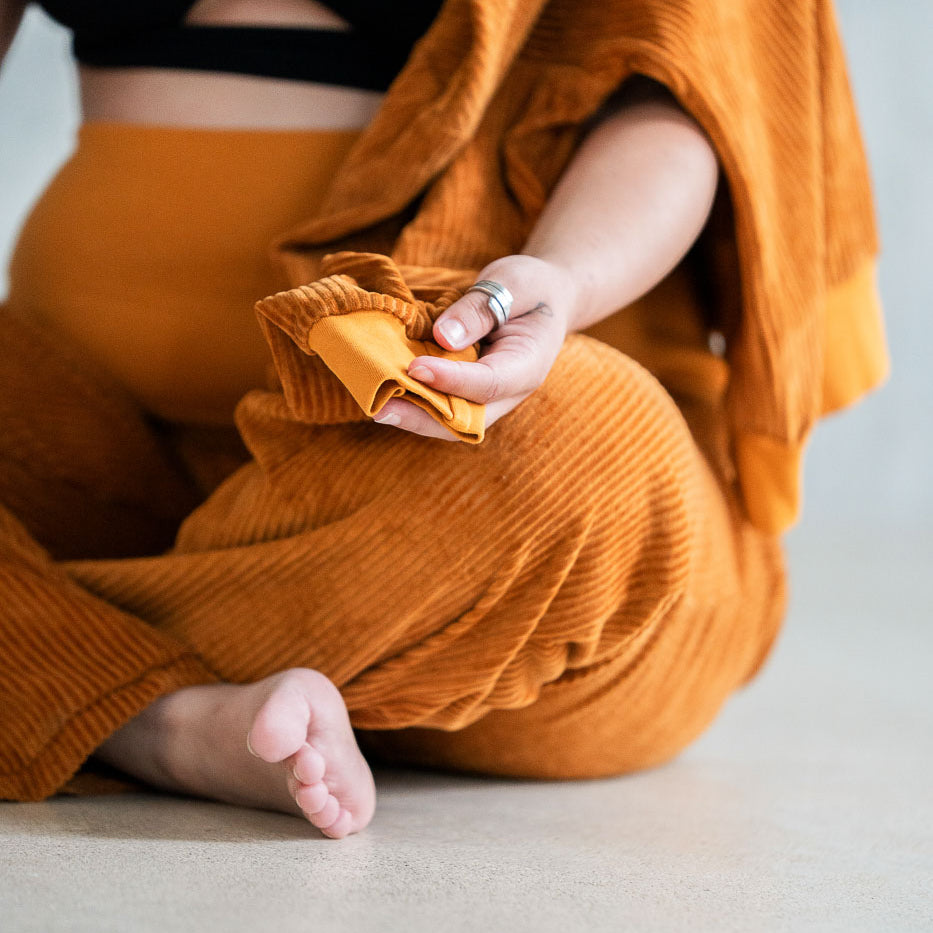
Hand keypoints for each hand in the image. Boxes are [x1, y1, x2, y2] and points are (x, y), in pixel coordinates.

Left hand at [373, 255, 575, 438]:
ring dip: (414, 416)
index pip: (489, 383)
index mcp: (528, 365)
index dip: (452, 380)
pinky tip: (385, 392)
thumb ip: (480, 309)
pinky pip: (443, 407)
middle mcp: (509, 392)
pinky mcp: (470, 393)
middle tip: (381, 408)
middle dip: (424, 419)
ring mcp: (489, 398)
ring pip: (451, 422)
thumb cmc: (531, 286)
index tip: (415, 368)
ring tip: (375, 405)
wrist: (545, 296)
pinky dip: (416, 403)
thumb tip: (443, 337)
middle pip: (467, 420)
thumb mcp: (512, 283)